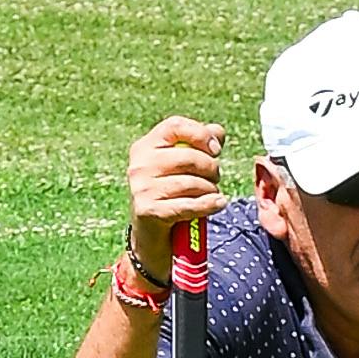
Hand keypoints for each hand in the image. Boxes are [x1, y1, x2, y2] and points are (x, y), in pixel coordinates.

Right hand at [126, 114, 224, 276]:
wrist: (150, 231)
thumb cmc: (171, 190)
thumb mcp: (182, 164)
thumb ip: (200, 143)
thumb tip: (217, 132)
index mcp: (145, 146)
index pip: (175, 126)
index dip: (200, 134)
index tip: (215, 149)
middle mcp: (139, 165)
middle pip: (189, 157)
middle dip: (211, 168)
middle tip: (214, 178)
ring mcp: (141, 188)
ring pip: (192, 182)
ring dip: (211, 189)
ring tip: (211, 193)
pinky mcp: (148, 210)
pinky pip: (189, 204)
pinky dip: (209, 204)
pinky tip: (219, 203)